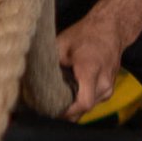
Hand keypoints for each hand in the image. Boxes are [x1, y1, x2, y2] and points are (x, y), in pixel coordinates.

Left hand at [55, 8, 124, 122]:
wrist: (110, 29)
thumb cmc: (85, 35)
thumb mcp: (62, 44)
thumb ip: (50, 64)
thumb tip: (31, 80)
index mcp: (91, 70)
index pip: (83, 103)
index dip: (66, 112)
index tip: (50, 110)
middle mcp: (103, 82)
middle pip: (83, 110)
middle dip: (65, 111)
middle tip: (46, 106)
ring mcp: (108, 88)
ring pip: (87, 108)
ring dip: (72, 107)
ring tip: (57, 98)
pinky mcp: (108, 90)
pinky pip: (92, 102)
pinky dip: (79, 101)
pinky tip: (69, 93)